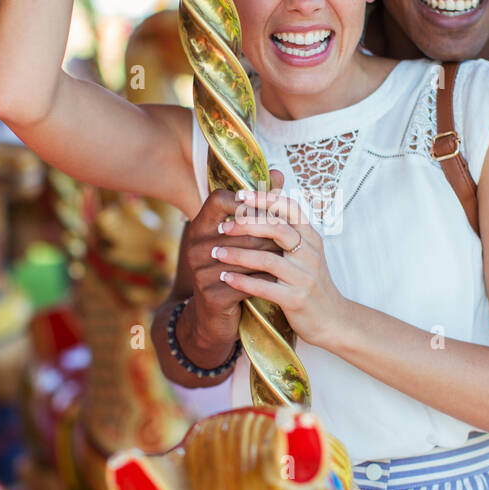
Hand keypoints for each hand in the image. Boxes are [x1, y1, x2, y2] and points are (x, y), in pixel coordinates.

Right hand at [178, 170, 285, 361]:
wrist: (213, 318)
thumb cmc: (232, 269)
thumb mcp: (240, 238)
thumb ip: (259, 205)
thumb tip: (278, 172)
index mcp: (199, 227)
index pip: (219, 200)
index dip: (246, 200)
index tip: (268, 208)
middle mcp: (196, 246)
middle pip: (240, 229)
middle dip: (269, 233)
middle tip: (292, 235)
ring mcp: (201, 271)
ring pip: (246, 256)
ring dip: (272, 256)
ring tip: (291, 256)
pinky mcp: (212, 294)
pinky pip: (247, 282)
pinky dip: (266, 281)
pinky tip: (279, 280)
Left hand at [210, 188, 347, 348]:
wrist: (333, 319)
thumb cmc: (312, 282)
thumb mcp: (306, 252)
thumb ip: (288, 230)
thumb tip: (266, 201)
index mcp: (311, 237)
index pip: (290, 208)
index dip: (265, 198)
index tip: (240, 195)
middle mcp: (311, 253)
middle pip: (278, 229)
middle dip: (246, 225)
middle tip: (221, 227)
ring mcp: (305, 277)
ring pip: (268, 259)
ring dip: (237, 254)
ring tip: (215, 252)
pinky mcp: (296, 299)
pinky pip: (265, 287)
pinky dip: (242, 281)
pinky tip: (225, 277)